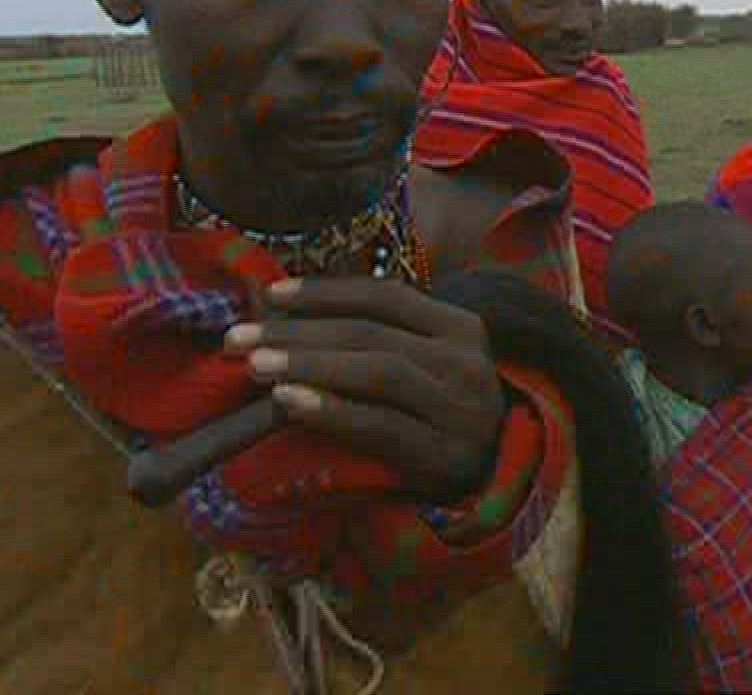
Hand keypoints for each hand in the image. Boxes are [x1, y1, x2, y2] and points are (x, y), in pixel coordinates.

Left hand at [224, 277, 505, 504]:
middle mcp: (465, 362)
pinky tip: (289, 402)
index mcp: (460, 328)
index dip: (325, 292)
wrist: (493, 479)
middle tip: (238, 339)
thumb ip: (380, 337)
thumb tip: (284, 311)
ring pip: (378, 372)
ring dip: (310, 364)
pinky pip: (380, 426)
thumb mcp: (428, 364)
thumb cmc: (442, 413)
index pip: (386, 296)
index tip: (270, 295)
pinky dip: (332, 410)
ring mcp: (459, 410)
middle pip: (373, 333)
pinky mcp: (443, 455)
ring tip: (256, 366)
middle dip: (300, 331)